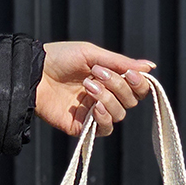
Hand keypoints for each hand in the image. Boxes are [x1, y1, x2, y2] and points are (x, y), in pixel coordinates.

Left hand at [36, 41, 153, 136]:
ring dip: (107, 98)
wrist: (34, 73)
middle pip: (130, 101)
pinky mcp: (83, 127)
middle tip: (98, 74)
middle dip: (118, 86)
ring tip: (87, 85)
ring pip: (119, 114)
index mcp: (110, 79)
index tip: (131, 74)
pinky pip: (105, 129)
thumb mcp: (92, 55)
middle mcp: (105, 97)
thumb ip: (122, 63)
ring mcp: (94, 113)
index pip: (136, 88)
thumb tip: (151, 67)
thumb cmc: (60, 58)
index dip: (139, 84)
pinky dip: (104, 118)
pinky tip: (94, 107)